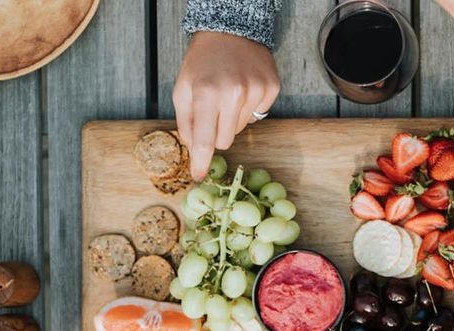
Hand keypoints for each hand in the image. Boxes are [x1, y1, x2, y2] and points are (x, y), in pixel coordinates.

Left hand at [173, 31, 279, 180]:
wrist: (231, 31)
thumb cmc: (202, 61)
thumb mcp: (182, 89)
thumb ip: (186, 123)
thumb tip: (195, 151)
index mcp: (206, 93)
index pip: (205, 141)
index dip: (201, 163)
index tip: (199, 177)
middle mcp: (234, 93)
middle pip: (225, 140)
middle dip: (216, 133)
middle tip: (212, 112)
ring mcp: (255, 91)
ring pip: (241, 129)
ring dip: (232, 119)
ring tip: (227, 94)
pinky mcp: (271, 89)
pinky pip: (257, 115)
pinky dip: (247, 108)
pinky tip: (242, 89)